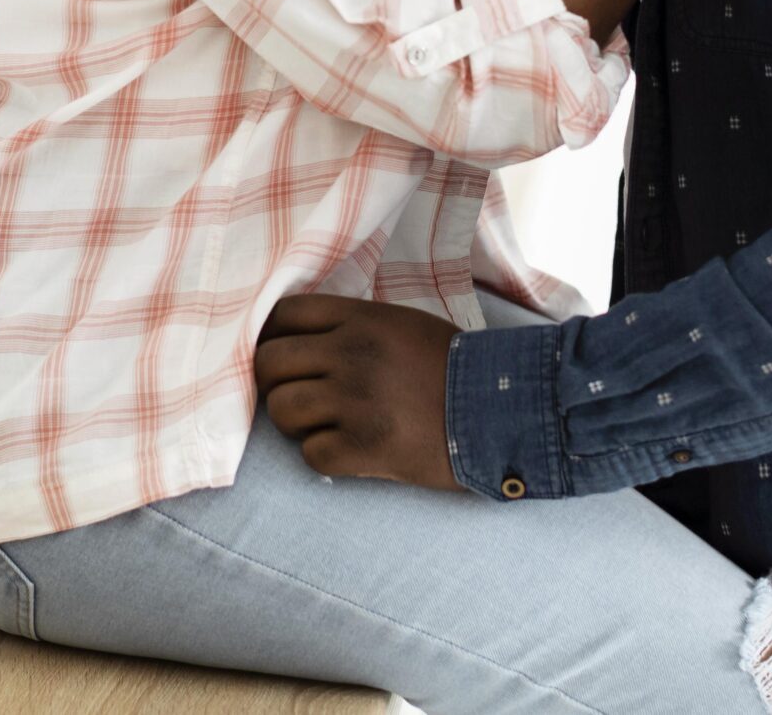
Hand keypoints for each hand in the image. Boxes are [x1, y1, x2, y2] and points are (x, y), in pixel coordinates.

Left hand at [254, 293, 465, 489]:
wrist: (501, 411)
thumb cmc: (453, 367)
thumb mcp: (402, 324)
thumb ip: (350, 325)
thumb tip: (297, 341)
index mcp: (360, 319)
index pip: (283, 315)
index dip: (273, 336)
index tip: (284, 354)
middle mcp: (351, 354)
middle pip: (269, 363)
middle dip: (276, 383)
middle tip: (300, 396)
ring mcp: (355, 401)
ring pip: (282, 410)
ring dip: (296, 422)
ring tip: (325, 425)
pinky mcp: (365, 446)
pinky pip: (310, 453)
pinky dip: (323, 455)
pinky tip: (349, 450)